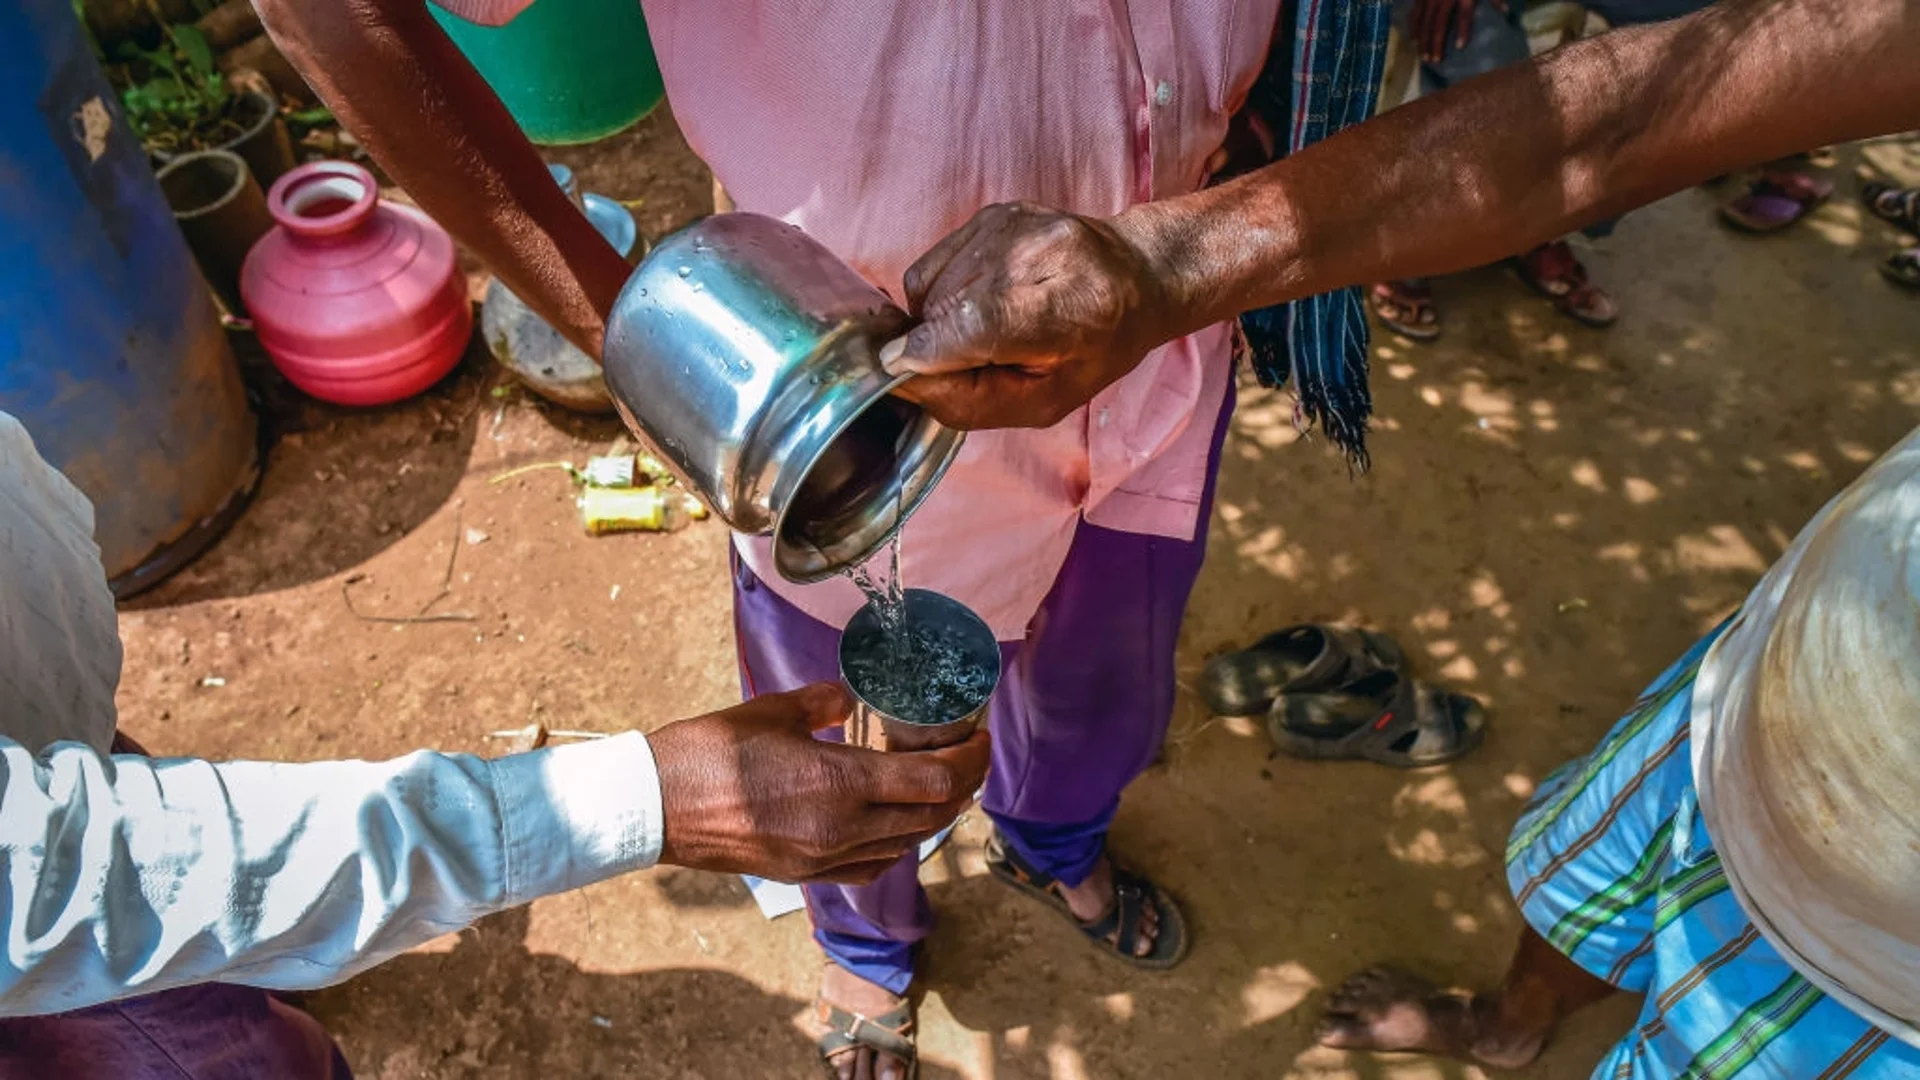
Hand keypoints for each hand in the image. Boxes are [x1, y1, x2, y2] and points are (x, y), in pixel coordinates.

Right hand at [649, 684, 989, 883]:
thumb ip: (824, 703)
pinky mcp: (805, 874)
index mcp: (839, 782)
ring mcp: (824, 858)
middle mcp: (841, 828)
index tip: (980, 739)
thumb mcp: (773, 710)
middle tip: (972, 759)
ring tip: (943, 788)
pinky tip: (896, 825)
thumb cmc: (709, 752)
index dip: (969, 760)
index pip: (933, 780)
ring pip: (905, 844)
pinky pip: (872, 866)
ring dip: (933, 817)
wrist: (657, 807)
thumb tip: (850, 699)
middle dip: (962, 787)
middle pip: (929, 815)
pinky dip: (897, 845)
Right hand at [881, 202, 1177, 429]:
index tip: (900, 369)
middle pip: (945, 305)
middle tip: (971, 360)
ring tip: (982, 329)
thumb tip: (897, 373)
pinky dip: (939, 293)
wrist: (1135, 275)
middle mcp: (1041, 252)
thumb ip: (970, 399)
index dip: (929, 350)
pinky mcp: (993, 212)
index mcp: (1072, 307)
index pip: (979, 321)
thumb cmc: (1094, 351)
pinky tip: (978, 299)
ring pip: (928, 285)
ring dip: (934, 319)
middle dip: (934, 344)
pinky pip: (932, 264)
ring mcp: (1014, 224)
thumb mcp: (1045, 401)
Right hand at [1411, 0, 1506, 63]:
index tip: (1460, 47)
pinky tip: (1413, 40)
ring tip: (1423, 57)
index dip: (1462, 29)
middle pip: (1438, 21)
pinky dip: (1413, 28)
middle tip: (1434, 61)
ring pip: (1424, 20)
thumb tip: (1505, 12)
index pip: (1463, 13)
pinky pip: (1414, 13)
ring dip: (1423, 39)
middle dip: (1435, 42)